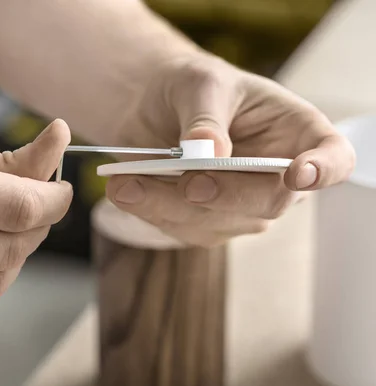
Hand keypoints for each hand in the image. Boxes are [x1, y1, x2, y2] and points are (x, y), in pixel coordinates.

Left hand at [105, 54, 355, 246]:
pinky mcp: (203, 222)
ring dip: (169, 206)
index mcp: (296, 135)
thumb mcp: (201, 84)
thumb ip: (206, 116)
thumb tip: (210, 152)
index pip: (333, 161)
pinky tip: (125, 189)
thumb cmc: (192, 87)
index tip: (299, 173)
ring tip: (125, 182)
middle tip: (187, 182)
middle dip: (224, 194)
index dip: (323, 170)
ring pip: (216, 223)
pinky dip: (150, 211)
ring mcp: (240, 207)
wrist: (155, 107)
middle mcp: (275, 179)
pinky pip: (181, 228)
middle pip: (267, 203)